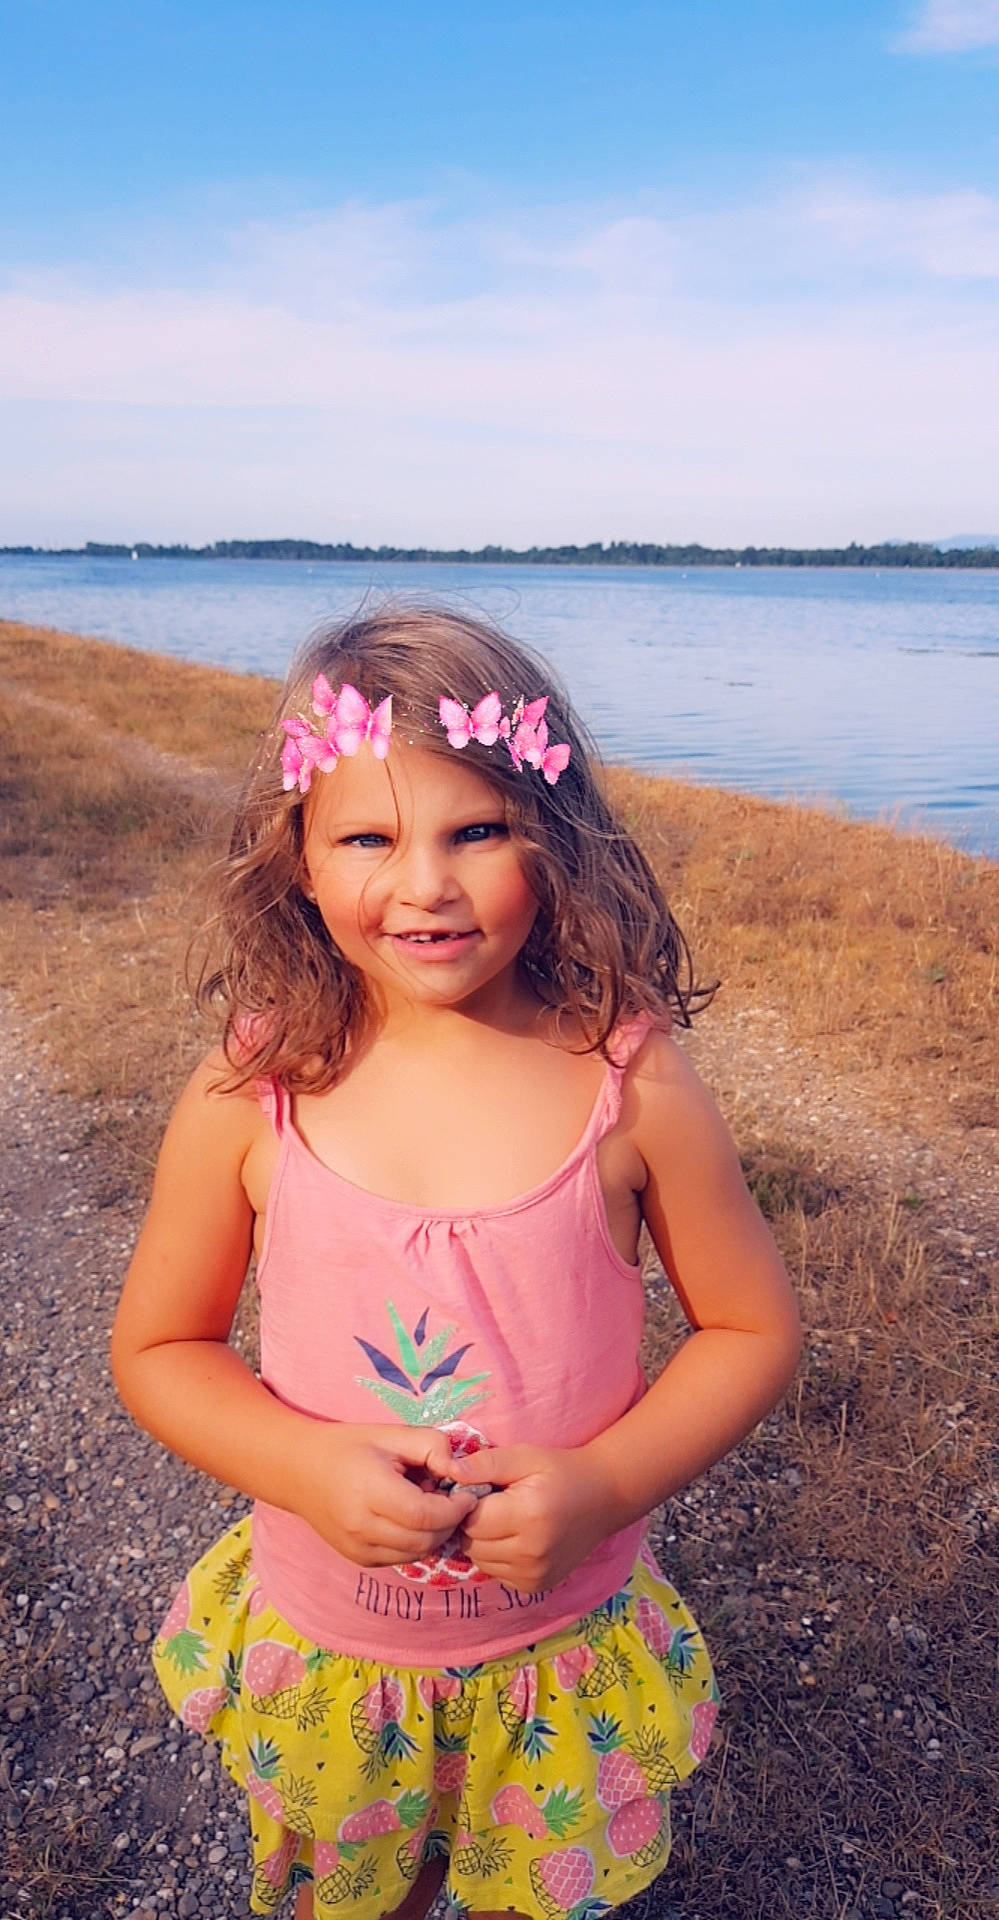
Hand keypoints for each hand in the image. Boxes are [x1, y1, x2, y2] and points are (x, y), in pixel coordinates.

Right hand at [293, 1423, 478, 1567]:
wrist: (299, 1470)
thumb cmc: (350, 1447)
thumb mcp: (392, 1434)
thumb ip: (432, 1446)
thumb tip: (460, 1471)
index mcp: (370, 1492)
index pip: (425, 1515)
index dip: (455, 1508)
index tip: (466, 1493)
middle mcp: (361, 1527)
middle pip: (424, 1539)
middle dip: (449, 1522)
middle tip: (450, 1498)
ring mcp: (358, 1548)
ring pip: (416, 1554)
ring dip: (435, 1535)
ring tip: (427, 1506)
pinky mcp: (358, 1559)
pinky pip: (401, 1559)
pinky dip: (416, 1544)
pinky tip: (410, 1520)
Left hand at [450, 1443, 623, 1591]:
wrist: (603, 1496)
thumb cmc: (560, 1471)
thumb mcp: (524, 1456)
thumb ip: (485, 1464)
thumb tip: (448, 1471)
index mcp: (528, 1516)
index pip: (471, 1520)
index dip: (470, 1503)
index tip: (485, 1490)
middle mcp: (531, 1553)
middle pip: (472, 1544)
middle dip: (474, 1523)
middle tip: (495, 1504)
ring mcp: (535, 1574)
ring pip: (481, 1562)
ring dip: (484, 1542)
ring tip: (506, 1519)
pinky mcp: (536, 1586)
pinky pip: (497, 1573)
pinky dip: (498, 1556)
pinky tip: (516, 1537)